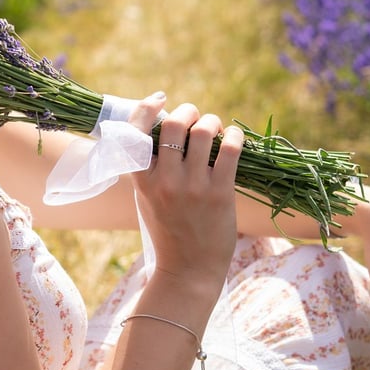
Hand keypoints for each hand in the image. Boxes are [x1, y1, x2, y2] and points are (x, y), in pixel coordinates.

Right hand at [129, 96, 244, 290]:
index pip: (136, 131)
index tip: (160, 98)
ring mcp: (193, 187)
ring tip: (216, 128)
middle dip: (188, 111)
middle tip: (195, 116)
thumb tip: (166, 128)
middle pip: (174, 124)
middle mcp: (165, 181)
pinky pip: (229, 150)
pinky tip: (233, 138)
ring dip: (212, 121)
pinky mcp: (220, 193)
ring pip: (204, 132)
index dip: (147, 107)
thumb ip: (150, 168)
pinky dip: (233, 136)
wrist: (189, 271)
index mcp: (141, 180)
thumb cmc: (168, 231)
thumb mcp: (146, 198)